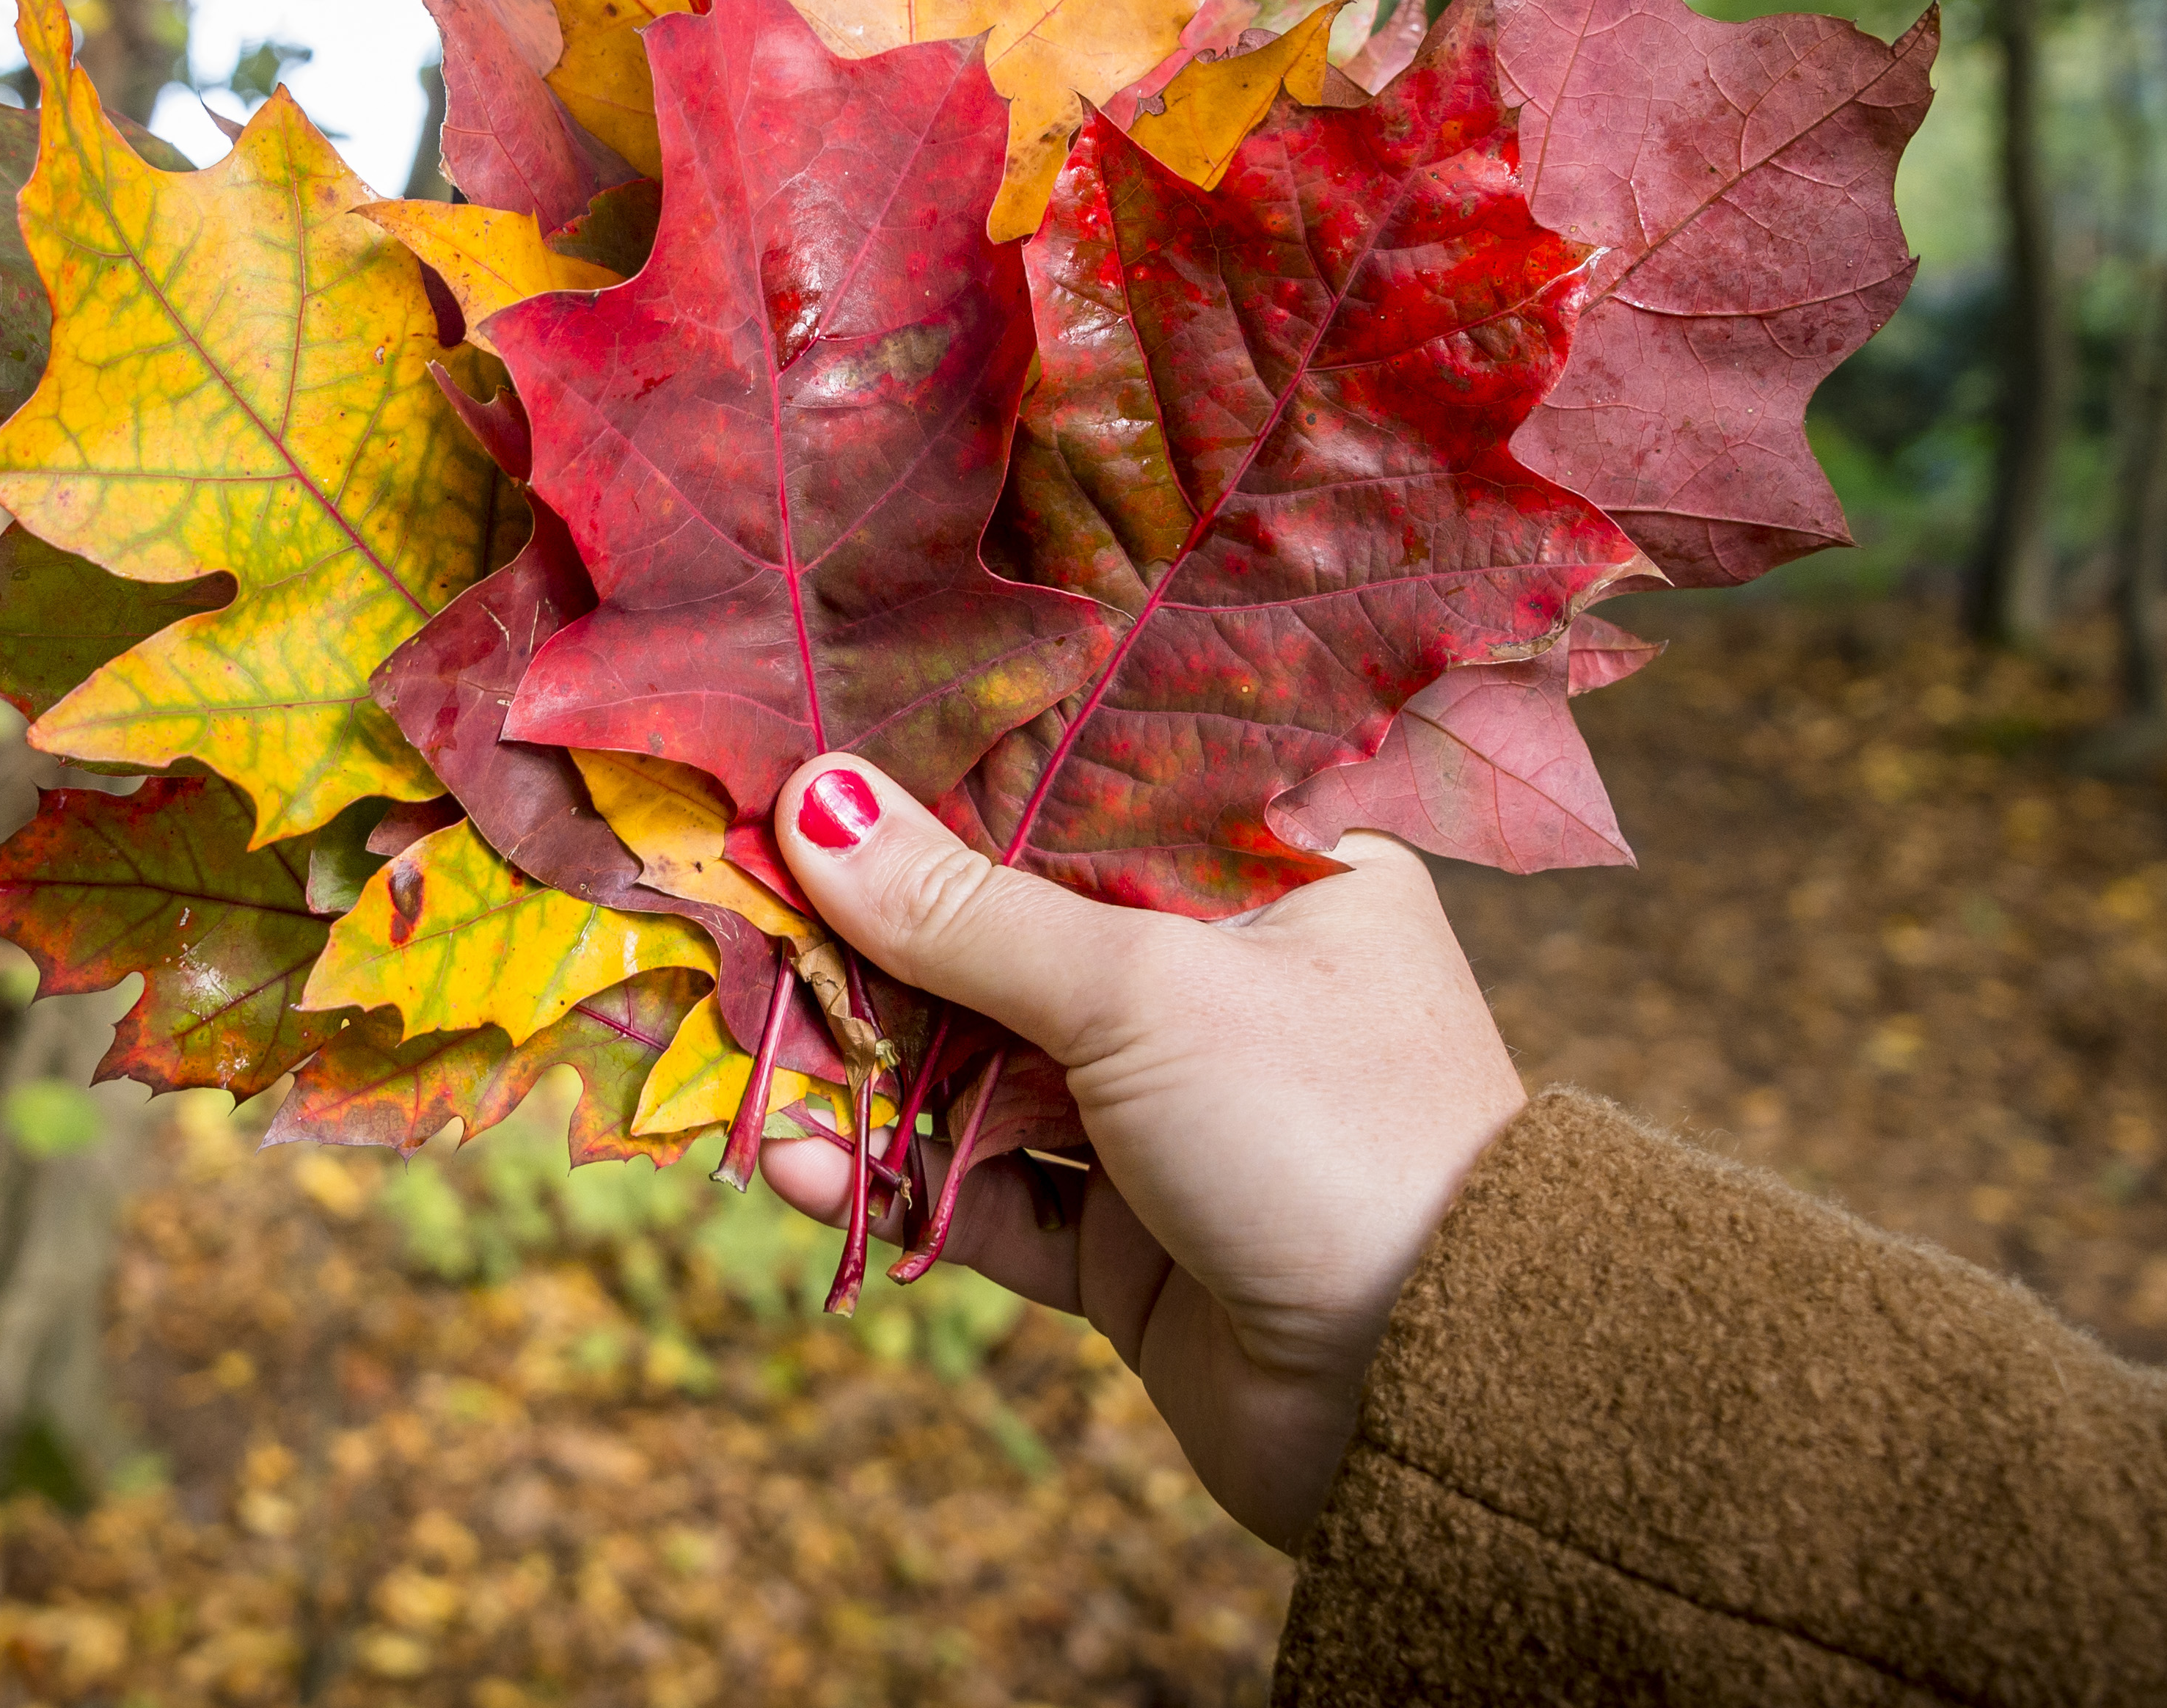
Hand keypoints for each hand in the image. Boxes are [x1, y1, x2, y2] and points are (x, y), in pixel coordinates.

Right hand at [758, 756, 1524, 1551]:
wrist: (1427, 1396)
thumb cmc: (1322, 1130)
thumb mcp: (1140, 990)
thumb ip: (967, 911)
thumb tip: (817, 801)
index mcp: (1277, 876)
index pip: (1083, 800)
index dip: (947, 791)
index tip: (811, 770)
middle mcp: (1227, 982)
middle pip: (1013, 937)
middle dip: (875, 941)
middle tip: (739, 913)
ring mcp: (1174, 1114)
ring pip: (981, 1069)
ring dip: (865, 1067)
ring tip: (742, 1048)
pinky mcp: (1130, 1240)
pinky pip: (985, 1191)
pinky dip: (892, 1179)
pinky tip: (795, 1160)